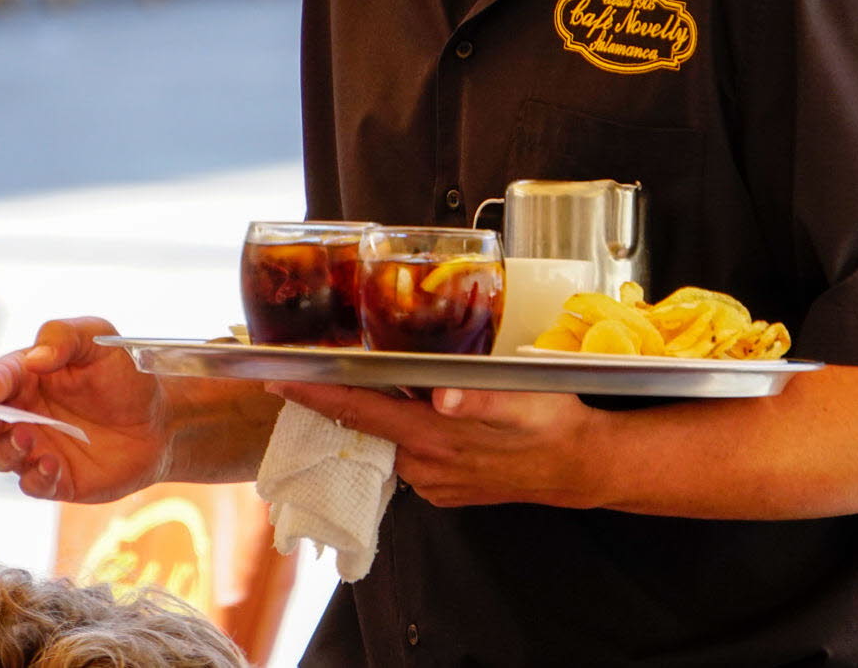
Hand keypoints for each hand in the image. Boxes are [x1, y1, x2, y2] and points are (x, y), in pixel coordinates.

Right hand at [0, 317, 166, 502]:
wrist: (160, 420)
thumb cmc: (124, 376)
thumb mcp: (99, 340)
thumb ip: (64, 337)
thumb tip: (34, 357)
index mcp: (25, 377)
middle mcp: (22, 413)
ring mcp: (36, 447)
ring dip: (6, 449)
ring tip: (29, 438)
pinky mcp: (54, 478)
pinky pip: (31, 484)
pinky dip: (35, 477)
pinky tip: (52, 464)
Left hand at [267, 381, 606, 508]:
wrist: (580, 466)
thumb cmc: (552, 424)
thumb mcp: (523, 400)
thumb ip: (480, 399)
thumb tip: (444, 396)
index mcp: (434, 438)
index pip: (359, 413)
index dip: (316, 397)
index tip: (278, 381)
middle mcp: (425, 465)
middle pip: (366, 428)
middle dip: (342, 402)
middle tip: (324, 369)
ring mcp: (434, 482)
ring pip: (389, 443)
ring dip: (380, 417)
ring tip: (386, 385)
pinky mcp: (446, 489)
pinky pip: (411, 459)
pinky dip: (407, 436)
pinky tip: (425, 414)